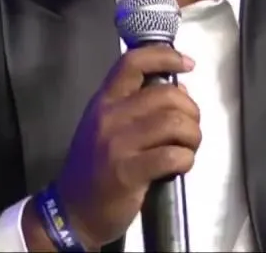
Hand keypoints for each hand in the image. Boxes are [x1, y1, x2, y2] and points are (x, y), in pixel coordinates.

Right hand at [48, 46, 199, 248]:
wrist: (74, 210)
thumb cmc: (94, 167)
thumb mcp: (105, 126)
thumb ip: (135, 105)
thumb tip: (177, 89)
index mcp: (104, 101)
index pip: (133, 63)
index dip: (165, 56)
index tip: (187, 63)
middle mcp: (109, 117)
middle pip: (166, 94)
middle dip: (191, 110)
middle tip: (190, 126)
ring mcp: (118, 144)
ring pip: (174, 123)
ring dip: (192, 136)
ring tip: (187, 147)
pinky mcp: (128, 172)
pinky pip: (172, 156)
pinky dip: (186, 159)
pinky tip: (180, 165)